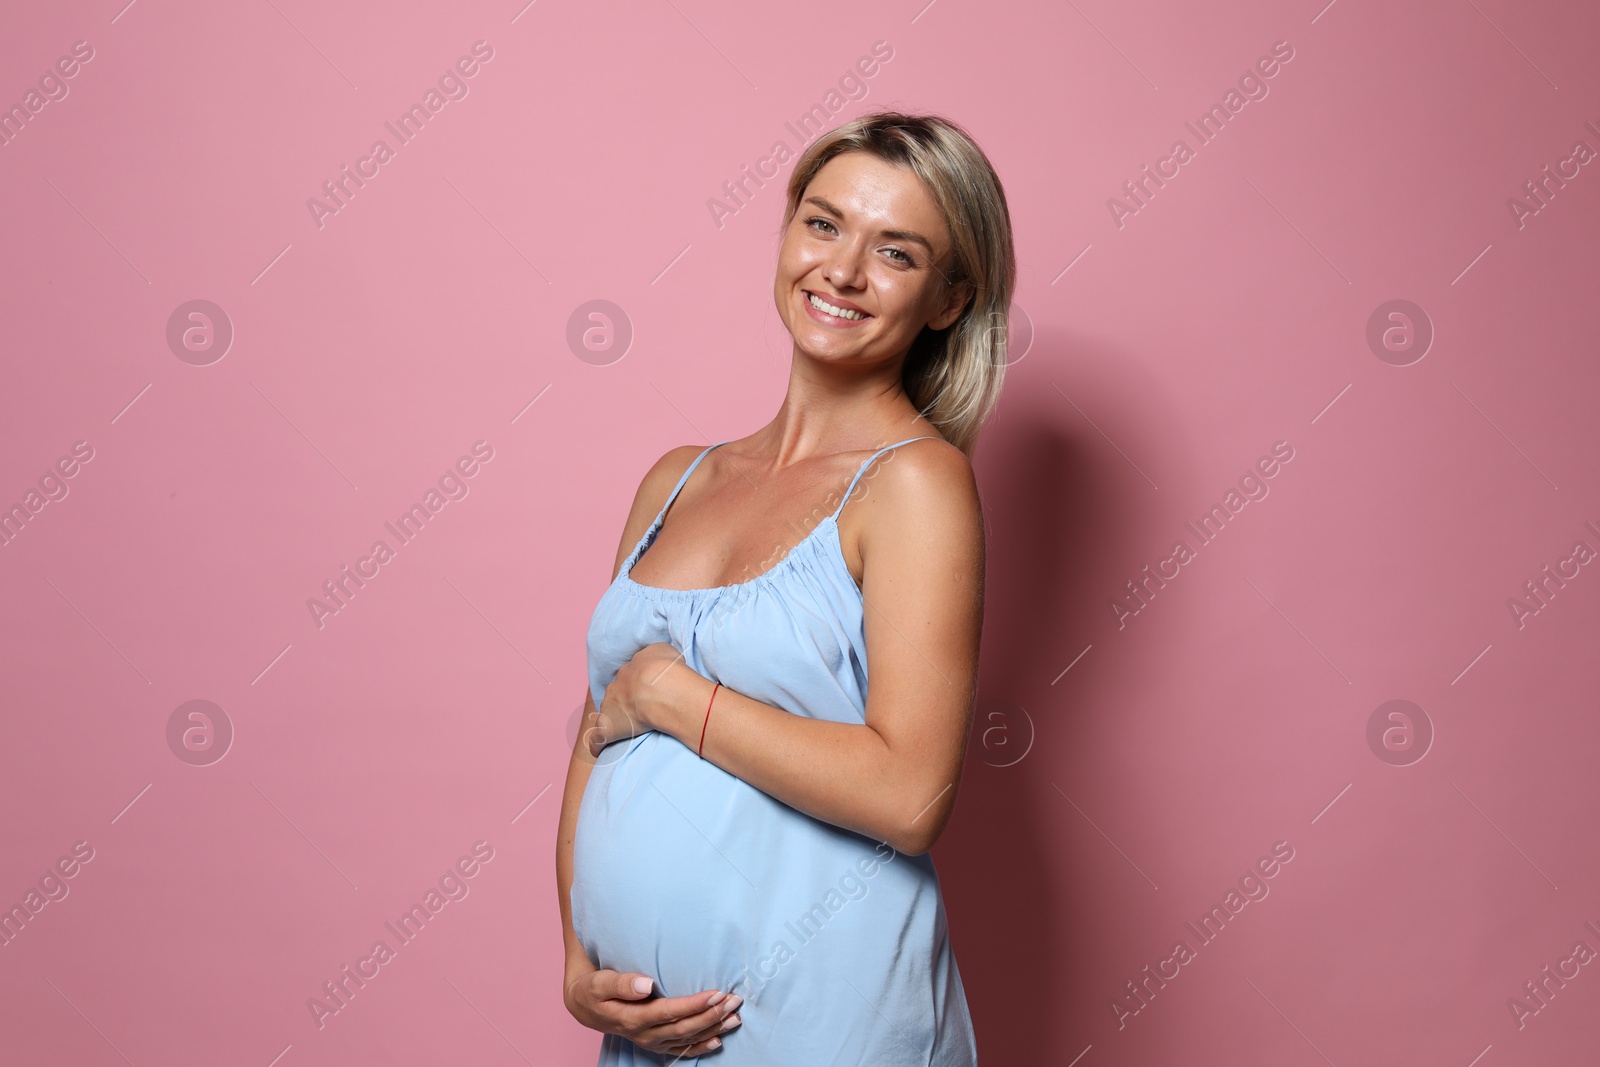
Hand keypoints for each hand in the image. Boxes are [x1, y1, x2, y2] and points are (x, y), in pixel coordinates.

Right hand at [565, 966, 743, 1057]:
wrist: (585, 1006)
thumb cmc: (593, 989)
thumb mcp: (600, 982)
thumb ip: (622, 983)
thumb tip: (645, 984)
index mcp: (633, 1018)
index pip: (670, 1012)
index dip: (695, 1004)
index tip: (717, 993)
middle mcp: (644, 1034)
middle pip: (684, 1027)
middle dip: (712, 1015)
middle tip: (734, 1001)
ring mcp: (650, 1041)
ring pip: (687, 1038)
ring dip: (712, 1029)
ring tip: (735, 1018)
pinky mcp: (654, 1042)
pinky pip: (680, 1049)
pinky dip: (700, 1046)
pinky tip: (718, 1041)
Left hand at [592, 642, 701, 756]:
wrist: (660, 688)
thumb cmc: (667, 671)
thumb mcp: (665, 651)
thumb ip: (659, 655)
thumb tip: (661, 662)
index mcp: (630, 670)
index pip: (630, 677)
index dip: (638, 686)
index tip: (648, 693)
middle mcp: (616, 686)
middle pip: (616, 694)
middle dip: (625, 701)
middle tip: (641, 712)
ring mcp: (609, 707)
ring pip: (607, 713)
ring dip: (614, 720)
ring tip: (627, 731)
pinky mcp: (607, 728)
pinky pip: (598, 738)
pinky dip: (598, 744)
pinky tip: (600, 750)